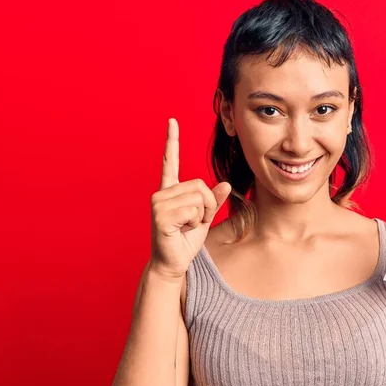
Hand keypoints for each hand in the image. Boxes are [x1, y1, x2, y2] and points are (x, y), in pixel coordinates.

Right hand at [149, 118, 231, 279]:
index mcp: (170, 191)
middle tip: (195, 221)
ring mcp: (159, 203)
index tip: (172, 121)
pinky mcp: (161, 215)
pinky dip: (195, 222)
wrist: (173, 264)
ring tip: (187, 226)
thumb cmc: (185, 241)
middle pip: (201, 185)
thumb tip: (226, 183)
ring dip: (201, 215)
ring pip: (199, 198)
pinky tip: (182, 230)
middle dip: (208, 205)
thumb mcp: (204, 218)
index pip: (170, 161)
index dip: (172, 141)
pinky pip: (193, 210)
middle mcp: (162, 193)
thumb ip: (214, 200)